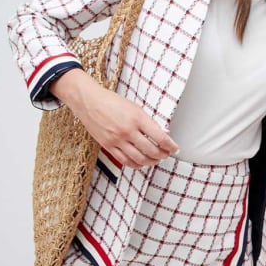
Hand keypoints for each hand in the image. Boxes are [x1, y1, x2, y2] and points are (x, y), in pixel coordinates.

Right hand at [50, 69, 178, 168]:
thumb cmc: (111, 102)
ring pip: (140, 158)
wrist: (90, 102)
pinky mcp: (108, 146)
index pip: (160, 137)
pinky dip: (136, 164)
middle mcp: (128, 131)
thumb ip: (148, 121)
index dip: (170, 145)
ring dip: (151, 161)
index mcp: (137, 118)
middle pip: (151, 150)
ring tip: (156, 159)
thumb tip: (163, 134)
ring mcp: (117, 140)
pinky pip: (125, 161)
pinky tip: (141, 163)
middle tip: (166, 154)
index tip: (175, 148)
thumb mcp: (135, 107)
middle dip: (163, 155)